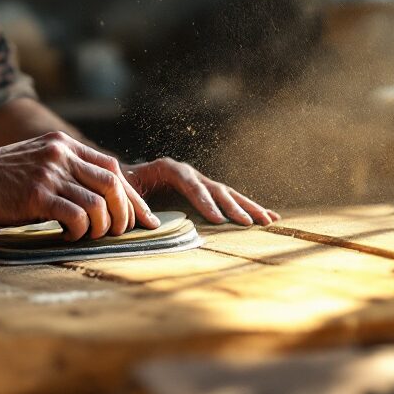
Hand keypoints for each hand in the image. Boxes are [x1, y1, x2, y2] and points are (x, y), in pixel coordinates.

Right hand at [0, 131, 159, 240]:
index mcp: (63, 144)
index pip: (113, 168)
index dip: (133, 196)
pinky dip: (80, 232)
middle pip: (114, 184)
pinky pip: (77, 217)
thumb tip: (99, 199)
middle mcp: (60, 154)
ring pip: (99, 203)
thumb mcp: (36, 162)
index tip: (144, 219)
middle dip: (125, 214)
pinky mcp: (36, 195)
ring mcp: (49, 173)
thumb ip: (65, 171)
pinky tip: (67, 237)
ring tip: (90, 236)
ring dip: (102, 227)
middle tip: (120, 234)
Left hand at [123, 158, 278, 226]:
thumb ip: (135, 203)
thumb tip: (150, 222)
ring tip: (268, 221)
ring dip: (248, 208)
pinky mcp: (207, 193)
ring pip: (228, 194)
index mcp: (168, 169)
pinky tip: (270, 217)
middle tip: (248, 223)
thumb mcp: (125, 191)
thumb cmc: (123, 186)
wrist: (124, 178)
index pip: (190, 183)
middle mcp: (189, 173)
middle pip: (215, 189)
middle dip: (233, 207)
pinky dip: (249, 208)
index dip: (204, 201)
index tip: (217, 219)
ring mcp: (201, 182)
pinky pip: (231, 200)